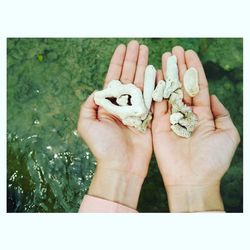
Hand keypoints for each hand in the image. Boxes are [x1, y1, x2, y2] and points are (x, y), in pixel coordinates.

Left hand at [77, 40, 151, 208]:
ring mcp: (137, 109)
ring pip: (141, 83)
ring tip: (147, 51)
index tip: (122, 48)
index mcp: (108, 104)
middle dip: (132, 60)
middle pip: (129, 76)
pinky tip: (157, 69)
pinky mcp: (149, 116)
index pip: (113, 78)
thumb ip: (89, 106)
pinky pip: (153, 96)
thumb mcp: (86, 125)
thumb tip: (96, 91)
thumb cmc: (103, 147)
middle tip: (137, 44)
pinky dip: (155, 82)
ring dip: (144, 66)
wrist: (122, 165)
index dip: (118, 62)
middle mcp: (123, 104)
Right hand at [152, 46, 239, 211]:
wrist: (192, 179)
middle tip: (174, 50)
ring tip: (164, 57)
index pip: (198, 87)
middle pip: (182, 86)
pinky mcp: (157, 125)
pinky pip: (156, 104)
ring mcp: (171, 119)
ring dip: (166, 74)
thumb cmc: (213, 160)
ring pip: (168, 92)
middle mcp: (186, 114)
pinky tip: (154, 74)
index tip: (189, 54)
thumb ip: (221, 114)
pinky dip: (155, 89)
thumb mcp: (228, 134)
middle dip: (179, 67)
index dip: (194, 70)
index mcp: (203, 115)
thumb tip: (212, 97)